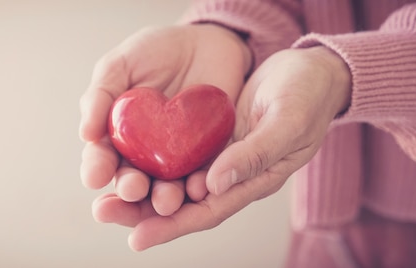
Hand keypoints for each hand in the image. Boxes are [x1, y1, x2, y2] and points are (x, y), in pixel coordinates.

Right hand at [80, 24, 250, 216]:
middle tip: (132, 188)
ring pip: (166, 188)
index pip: (102, 158)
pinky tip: (200, 188)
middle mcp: (142, 155)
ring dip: (163, 198)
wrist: (205, 41)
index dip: (96, 168)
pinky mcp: (207, 156)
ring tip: (166, 201)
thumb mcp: (121, 64)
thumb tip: (85, 134)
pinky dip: (201, 185)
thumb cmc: (155, 52)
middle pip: (131, 182)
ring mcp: (175, 158)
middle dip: (129, 189)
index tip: (95, 176)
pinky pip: (203, 175)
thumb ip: (100, 95)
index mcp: (115, 136)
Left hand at [93, 46, 350, 250]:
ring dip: (140, 189)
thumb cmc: (308, 97)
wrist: (312, 72)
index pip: (208, 212)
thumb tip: (214, 185)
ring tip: (104, 193)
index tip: (136, 238)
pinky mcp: (211, 135)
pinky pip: (177, 153)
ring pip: (174, 181)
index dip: (172, 226)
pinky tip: (125, 160)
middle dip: (143, 212)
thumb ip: (256, 154)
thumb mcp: (287, 123)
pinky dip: (152, 160)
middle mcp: (232, 175)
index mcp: (254, 180)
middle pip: (182, 204)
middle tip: (103, 211)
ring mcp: (220, 155)